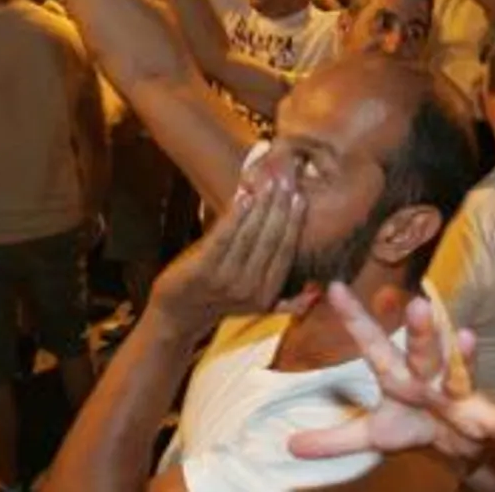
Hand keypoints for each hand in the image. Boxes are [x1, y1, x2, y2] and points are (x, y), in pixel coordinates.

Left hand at [147, 170, 304, 336]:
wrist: (178, 314)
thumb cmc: (218, 299)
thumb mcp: (255, 304)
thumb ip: (287, 302)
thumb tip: (316, 293)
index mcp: (267, 296)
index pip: (286, 253)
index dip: (294, 224)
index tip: (300, 197)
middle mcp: (250, 290)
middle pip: (270, 241)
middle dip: (280, 208)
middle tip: (287, 181)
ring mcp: (225, 281)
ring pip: (249, 236)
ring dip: (261, 207)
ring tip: (268, 182)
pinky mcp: (202, 270)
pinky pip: (223, 238)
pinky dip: (235, 216)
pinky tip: (244, 196)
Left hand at [287, 282, 494, 461]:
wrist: (459, 444)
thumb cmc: (414, 424)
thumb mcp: (373, 433)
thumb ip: (334, 438)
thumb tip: (289, 445)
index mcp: (398, 376)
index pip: (372, 344)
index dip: (354, 318)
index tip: (332, 288)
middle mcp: (429, 376)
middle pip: (422, 350)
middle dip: (421, 330)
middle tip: (417, 304)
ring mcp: (459, 394)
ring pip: (461, 372)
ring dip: (465, 357)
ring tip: (468, 337)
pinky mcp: (485, 418)